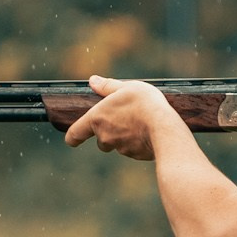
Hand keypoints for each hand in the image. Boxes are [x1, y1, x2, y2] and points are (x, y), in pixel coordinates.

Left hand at [62, 75, 179, 160]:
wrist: (165, 129)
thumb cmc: (144, 105)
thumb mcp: (126, 87)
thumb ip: (107, 86)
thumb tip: (93, 81)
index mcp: (97, 119)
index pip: (75, 133)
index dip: (72, 137)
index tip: (71, 139)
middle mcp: (105, 136)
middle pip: (100, 138)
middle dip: (109, 130)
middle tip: (124, 116)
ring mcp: (120, 148)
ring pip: (117, 144)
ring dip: (123, 136)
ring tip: (140, 122)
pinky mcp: (134, 155)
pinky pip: (132, 148)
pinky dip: (137, 142)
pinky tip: (149, 131)